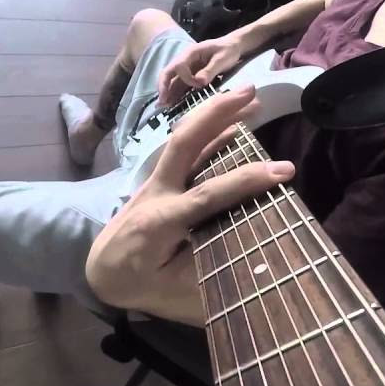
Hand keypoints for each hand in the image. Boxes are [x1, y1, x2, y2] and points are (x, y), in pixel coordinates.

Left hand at [85, 85, 294, 324]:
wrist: (100, 271)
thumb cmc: (143, 285)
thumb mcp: (177, 294)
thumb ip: (212, 277)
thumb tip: (257, 267)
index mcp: (160, 223)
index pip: (206, 195)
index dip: (244, 181)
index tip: (283, 171)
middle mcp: (157, 193)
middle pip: (183, 144)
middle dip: (216, 114)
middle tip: (251, 91)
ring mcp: (156, 182)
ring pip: (183, 139)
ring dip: (214, 114)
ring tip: (248, 94)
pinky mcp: (160, 181)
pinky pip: (185, 151)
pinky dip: (209, 132)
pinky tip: (233, 124)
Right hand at [157, 36, 242, 107]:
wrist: (232, 46)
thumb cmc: (228, 50)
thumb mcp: (222, 59)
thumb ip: (210, 70)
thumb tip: (199, 82)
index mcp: (191, 53)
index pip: (179, 66)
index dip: (186, 78)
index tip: (199, 85)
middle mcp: (184, 60)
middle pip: (168, 72)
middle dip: (164, 87)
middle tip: (162, 102)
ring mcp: (186, 68)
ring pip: (172, 80)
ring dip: (167, 92)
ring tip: (163, 106)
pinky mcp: (190, 74)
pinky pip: (179, 84)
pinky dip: (174, 93)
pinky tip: (172, 102)